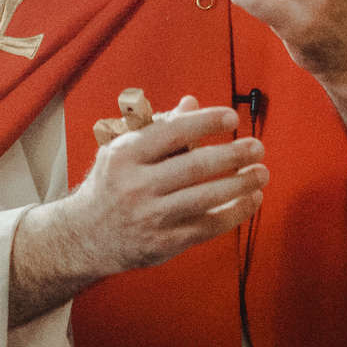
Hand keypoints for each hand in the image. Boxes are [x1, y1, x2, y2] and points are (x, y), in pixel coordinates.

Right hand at [68, 95, 266, 275]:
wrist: (85, 236)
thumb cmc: (112, 184)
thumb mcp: (123, 150)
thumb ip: (159, 127)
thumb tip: (192, 103)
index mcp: (125, 155)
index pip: (173, 132)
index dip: (206, 122)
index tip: (233, 117)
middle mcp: (136, 186)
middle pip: (195, 167)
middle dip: (233, 155)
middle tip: (257, 147)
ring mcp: (151, 217)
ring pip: (205, 198)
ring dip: (240, 184)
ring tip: (261, 173)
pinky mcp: (164, 243)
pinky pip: (208, 226)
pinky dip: (235, 212)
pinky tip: (252, 200)